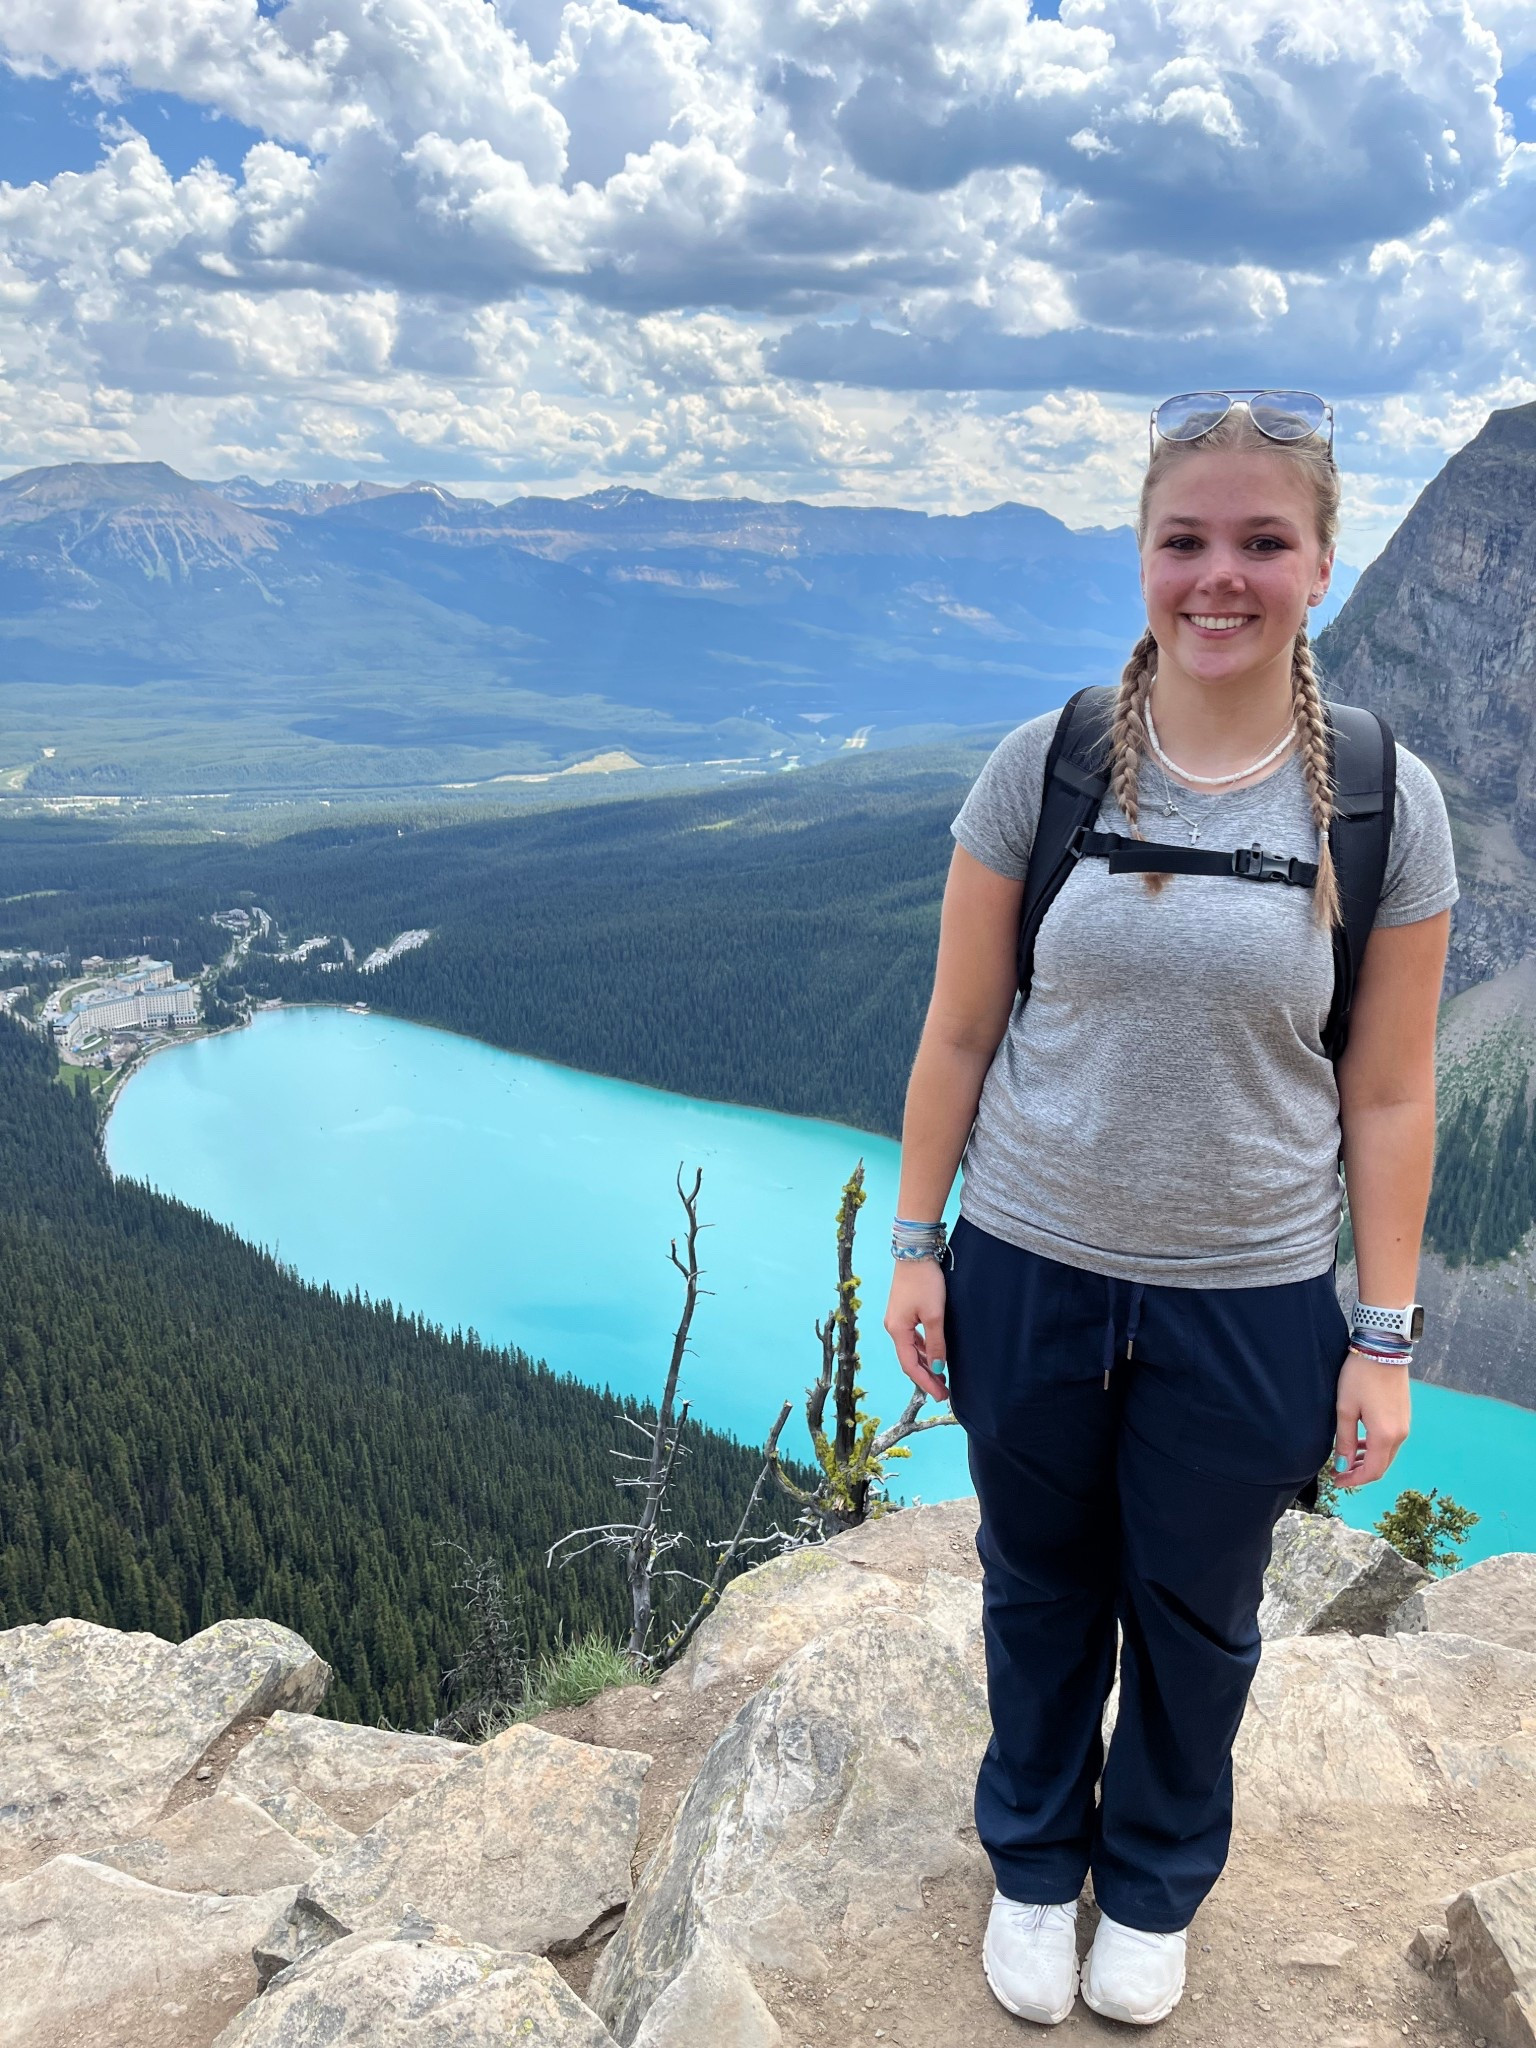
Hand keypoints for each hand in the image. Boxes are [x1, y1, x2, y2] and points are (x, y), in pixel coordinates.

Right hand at [883, 1259, 949, 1402]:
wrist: (915, 1252)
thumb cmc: (924, 1281)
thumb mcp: (934, 1315)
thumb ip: (937, 1343)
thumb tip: (939, 1367)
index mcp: (897, 1330)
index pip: (910, 1366)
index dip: (925, 1383)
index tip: (941, 1396)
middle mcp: (893, 1328)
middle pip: (909, 1360)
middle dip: (926, 1378)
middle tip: (943, 1393)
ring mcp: (897, 1320)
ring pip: (911, 1350)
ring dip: (926, 1365)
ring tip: (941, 1378)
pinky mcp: (904, 1312)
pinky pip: (913, 1339)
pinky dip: (924, 1350)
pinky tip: (935, 1355)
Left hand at [1332, 1348, 1411, 1489]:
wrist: (1383, 1349)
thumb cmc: (1360, 1377)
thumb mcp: (1346, 1409)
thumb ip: (1345, 1440)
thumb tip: (1343, 1466)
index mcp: (1385, 1435)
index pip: (1373, 1471)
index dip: (1354, 1480)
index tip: (1337, 1481)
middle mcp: (1400, 1434)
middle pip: (1382, 1465)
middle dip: (1360, 1473)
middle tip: (1339, 1472)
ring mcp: (1404, 1424)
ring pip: (1386, 1454)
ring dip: (1368, 1460)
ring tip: (1346, 1459)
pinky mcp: (1404, 1415)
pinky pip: (1390, 1441)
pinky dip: (1375, 1448)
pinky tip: (1360, 1443)